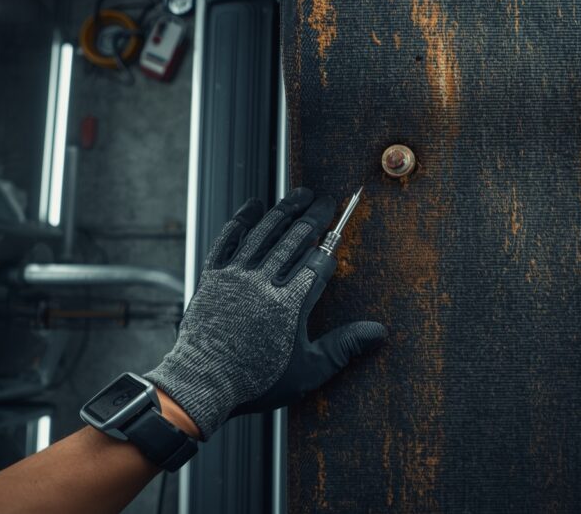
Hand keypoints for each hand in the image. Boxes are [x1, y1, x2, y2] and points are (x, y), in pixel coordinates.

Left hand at [146, 188, 386, 438]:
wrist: (201, 385)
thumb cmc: (257, 381)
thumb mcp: (309, 369)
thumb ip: (345, 346)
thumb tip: (379, 333)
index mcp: (291, 303)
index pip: (318, 263)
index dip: (331, 246)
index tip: (340, 232)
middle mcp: (264, 283)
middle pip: (295, 239)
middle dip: (314, 217)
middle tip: (327, 201)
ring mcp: (236, 277)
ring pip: (265, 232)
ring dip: (285, 210)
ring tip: (300, 194)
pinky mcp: (213, 277)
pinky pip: (228, 239)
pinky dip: (242, 220)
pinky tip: (253, 206)